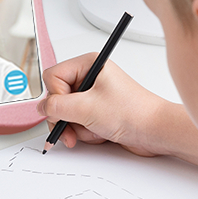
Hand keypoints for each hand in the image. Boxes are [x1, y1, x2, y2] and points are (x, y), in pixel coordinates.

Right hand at [38, 57, 170, 156]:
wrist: (156, 132)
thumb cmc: (133, 113)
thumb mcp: (86, 108)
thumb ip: (57, 107)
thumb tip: (41, 107)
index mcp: (89, 65)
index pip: (53, 77)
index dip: (56, 96)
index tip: (68, 109)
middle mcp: (90, 78)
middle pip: (57, 97)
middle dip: (64, 117)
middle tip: (71, 128)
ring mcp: (94, 97)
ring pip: (66, 113)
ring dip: (76, 127)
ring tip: (93, 131)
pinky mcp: (98, 112)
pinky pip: (78, 123)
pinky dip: (85, 132)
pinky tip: (99, 133)